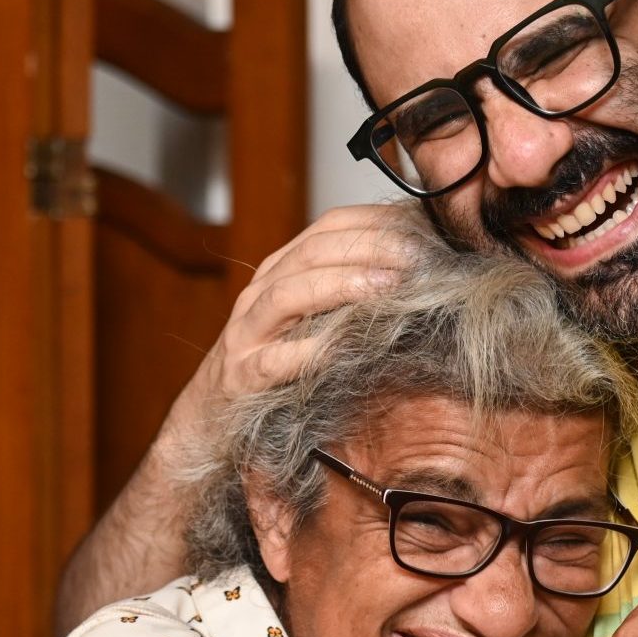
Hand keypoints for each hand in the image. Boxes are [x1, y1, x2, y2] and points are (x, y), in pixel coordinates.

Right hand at [164, 204, 423, 444]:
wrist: (213, 415)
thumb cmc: (277, 361)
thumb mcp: (316, 317)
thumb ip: (354, 291)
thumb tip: (422, 270)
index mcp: (283, 269)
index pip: (331, 226)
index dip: (379, 222)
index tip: (424, 230)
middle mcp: (262, 292)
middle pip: (314, 251)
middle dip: (371, 248)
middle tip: (418, 256)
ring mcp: (248, 332)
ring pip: (290, 293)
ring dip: (344, 285)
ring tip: (390, 286)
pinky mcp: (242, 375)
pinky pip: (278, 360)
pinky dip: (314, 351)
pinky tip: (350, 346)